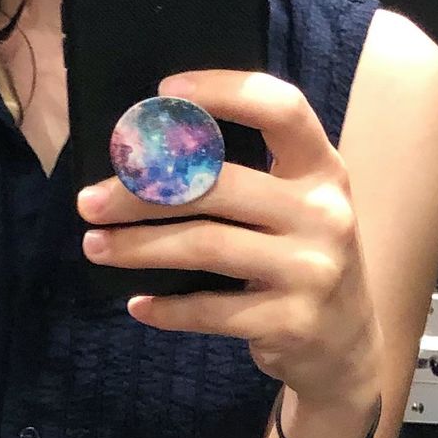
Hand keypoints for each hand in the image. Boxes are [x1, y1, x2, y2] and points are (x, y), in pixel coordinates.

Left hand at [76, 71, 384, 416]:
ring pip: (205, 245)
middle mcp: (323, 214)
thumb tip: (145, 158)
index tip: (163, 93)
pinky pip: (211, 310)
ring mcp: (311, 270)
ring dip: (139, 246)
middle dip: (142, 191)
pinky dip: (167, 309)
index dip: (224, 90)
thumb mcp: (296, 209)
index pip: (281, 109)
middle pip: (218, 184)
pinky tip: (138, 305)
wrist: (347, 346)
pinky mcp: (291, 322)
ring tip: (96, 246)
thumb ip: (247, 179)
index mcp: (323, 171)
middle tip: (90, 201)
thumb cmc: (299, 261)